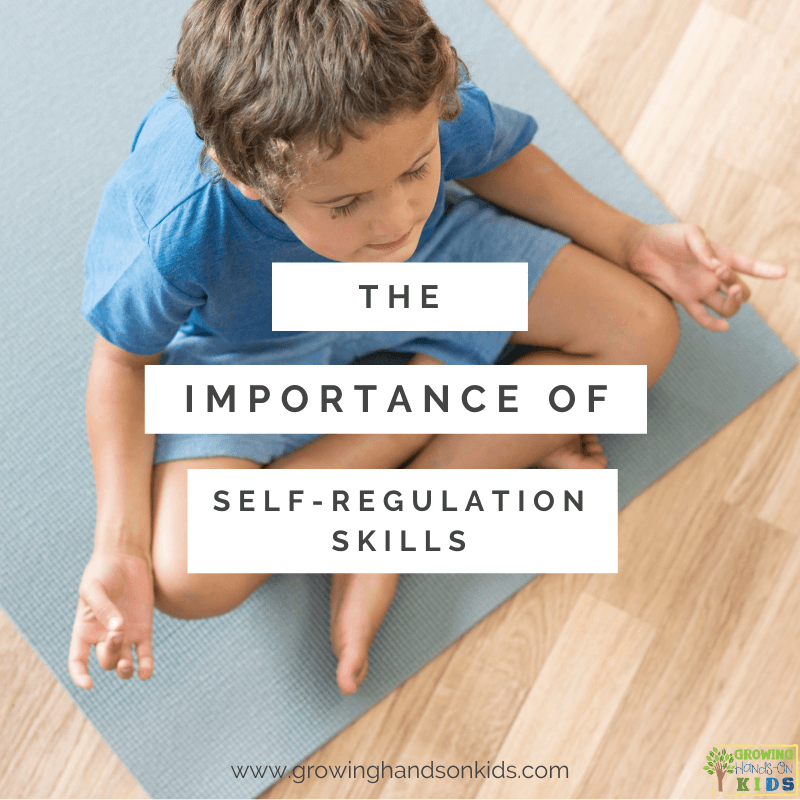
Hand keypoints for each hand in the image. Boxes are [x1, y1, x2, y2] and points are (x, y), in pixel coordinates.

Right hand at [69, 549, 153, 688]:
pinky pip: (144, 656)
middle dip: (111, 652)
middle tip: (118, 632)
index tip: (89, 684)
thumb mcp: (94, 588)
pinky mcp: (144, 629)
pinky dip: (145, 667)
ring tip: (127, 663)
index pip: (78, 661)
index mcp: (85, 630)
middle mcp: (104, 636)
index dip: (80, 676)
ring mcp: (125, 635)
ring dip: (125, 670)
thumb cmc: (103, 572)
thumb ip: (102, 608)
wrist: (126, 558)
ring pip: (123, 665)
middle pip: (106, 660)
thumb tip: (117, 629)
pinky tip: (145, 672)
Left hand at [626, 223, 785, 330]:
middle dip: (741, 289)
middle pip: (742, 292)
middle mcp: (714, 276)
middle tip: (724, 276)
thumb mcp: (690, 234)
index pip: (748, 265)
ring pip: (728, 307)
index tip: (783, 273)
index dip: (766, 270)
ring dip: (733, 305)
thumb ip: (705, 248)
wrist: (640, 250)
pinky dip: (714, 324)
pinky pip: (704, 318)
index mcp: (721, 256)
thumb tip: (716, 267)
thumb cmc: (666, 236)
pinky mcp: (685, 300)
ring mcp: (701, 289)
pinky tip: (723, 326)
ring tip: (728, 292)